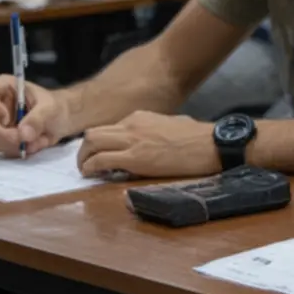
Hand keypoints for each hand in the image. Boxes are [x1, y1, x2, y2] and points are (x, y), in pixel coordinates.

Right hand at [0, 75, 71, 157]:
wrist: (65, 119)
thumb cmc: (56, 105)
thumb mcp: (51, 108)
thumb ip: (38, 118)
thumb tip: (22, 135)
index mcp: (4, 88)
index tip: (7, 119)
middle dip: (7, 135)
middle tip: (26, 138)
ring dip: (18, 144)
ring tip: (38, 138)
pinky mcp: (4, 139)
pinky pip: (6, 149)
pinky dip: (23, 149)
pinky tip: (36, 143)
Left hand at [77, 111, 218, 177]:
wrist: (209, 144)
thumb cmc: (197, 136)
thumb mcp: (171, 124)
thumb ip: (153, 130)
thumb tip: (148, 142)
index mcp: (140, 117)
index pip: (109, 128)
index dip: (102, 143)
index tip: (102, 154)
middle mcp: (131, 125)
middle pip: (93, 133)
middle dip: (85, 150)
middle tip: (86, 164)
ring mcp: (131, 140)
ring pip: (91, 143)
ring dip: (84, 159)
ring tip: (87, 171)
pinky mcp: (134, 158)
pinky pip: (101, 160)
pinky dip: (92, 168)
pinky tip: (93, 176)